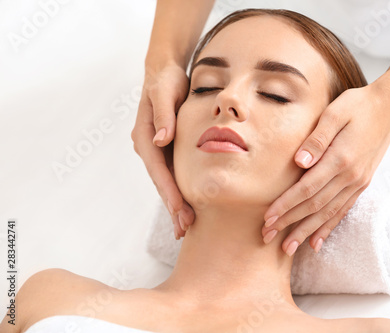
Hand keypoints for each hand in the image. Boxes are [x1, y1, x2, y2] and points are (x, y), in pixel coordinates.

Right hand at [131, 64, 194, 238]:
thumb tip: (161, 140)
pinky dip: (179, 191)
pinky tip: (188, 205)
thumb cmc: (166, 79)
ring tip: (185, 226)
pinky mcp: (167, 148)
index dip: (170, 192)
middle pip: (161, 182)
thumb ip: (164, 114)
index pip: (158, 170)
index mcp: (145, 136)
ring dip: (175, 204)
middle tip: (184, 230)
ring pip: (167, 181)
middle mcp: (149, 146)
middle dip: (172, 206)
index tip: (181, 212)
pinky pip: (173, 173)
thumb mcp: (165, 91)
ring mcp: (157, 149)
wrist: (165, 70)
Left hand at [261, 80, 389, 255]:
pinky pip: (343, 211)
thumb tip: (299, 162)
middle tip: (267, 235)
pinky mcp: (361, 184)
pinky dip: (328, 228)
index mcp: (340, 158)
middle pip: (315, 206)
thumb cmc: (358, 106)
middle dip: (289, 223)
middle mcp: (350, 176)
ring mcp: (358, 183)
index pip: (307, 189)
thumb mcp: (335, 113)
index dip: (286, 205)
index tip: (267, 217)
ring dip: (306, 232)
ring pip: (328, 214)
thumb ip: (317, 139)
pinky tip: (317, 242)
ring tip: (288, 248)